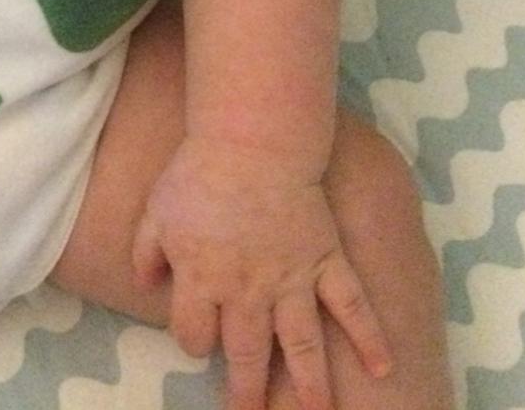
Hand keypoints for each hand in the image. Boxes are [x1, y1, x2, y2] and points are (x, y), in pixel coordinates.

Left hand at [132, 138, 391, 409]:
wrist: (251, 140)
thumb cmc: (198, 172)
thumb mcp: (156, 210)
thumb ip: (145, 250)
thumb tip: (143, 284)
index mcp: (202, 279)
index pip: (193, 334)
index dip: (193, 340)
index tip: (199, 339)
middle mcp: (247, 291)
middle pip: (245, 355)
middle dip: (247, 393)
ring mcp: (291, 279)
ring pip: (301, 345)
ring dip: (310, 386)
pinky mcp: (325, 260)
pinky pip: (350, 305)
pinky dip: (369, 336)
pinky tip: (382, 368)